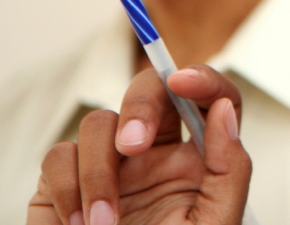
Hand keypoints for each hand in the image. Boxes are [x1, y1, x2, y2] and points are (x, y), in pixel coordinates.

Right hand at [27, 65, 251, 224]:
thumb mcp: (215, 224)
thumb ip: (230, 168)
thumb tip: (223, 109)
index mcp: (199, 159)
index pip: (212, 100)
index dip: (203, 79)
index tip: (185, 81)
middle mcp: (155, 153)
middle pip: (152, 90)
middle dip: (141, 103)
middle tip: (132, 146)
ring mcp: (109, 163)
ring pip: (99, 123)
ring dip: (98, 174)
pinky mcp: (64, 181)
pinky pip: (59, 158)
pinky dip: (67, 190)